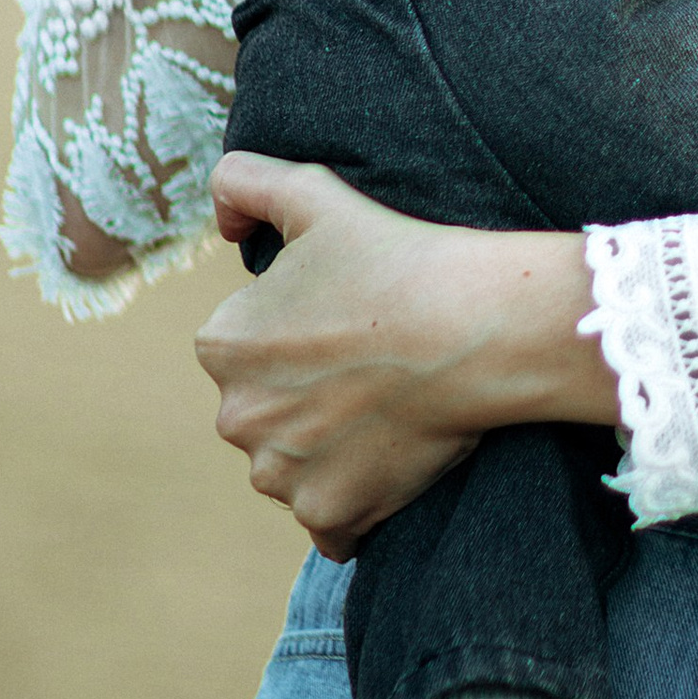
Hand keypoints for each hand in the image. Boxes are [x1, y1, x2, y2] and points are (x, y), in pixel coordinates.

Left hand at [196, 154, 614, 558]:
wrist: (475, 326)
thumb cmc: (400, 257)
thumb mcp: (317, 194)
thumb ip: (246, 181)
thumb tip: (222, 220)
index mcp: (222, 343)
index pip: (252, 343)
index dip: (304, 327)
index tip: (351, 314)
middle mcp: (236, 416)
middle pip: (269, 407)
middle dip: (309, 392)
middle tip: (376, 360)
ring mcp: (280, 474)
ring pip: (294, 462)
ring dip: (331, 445)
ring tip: (392, 405)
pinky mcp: (329, 513)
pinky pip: (331, 517)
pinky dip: (355, 498)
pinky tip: (393, 457)